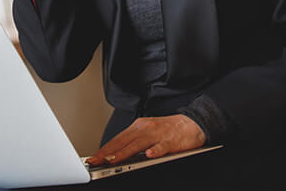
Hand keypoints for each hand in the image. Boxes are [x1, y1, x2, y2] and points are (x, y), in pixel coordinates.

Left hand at [85, 114, 205, 165]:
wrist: (191, 124)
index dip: (105, 149)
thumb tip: (116, 154)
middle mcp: (145, 128)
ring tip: (112, 161)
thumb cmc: (168, 130)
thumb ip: (134, 142)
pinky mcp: (170, 141)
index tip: (93, 158)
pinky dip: (154, 151)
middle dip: (108, 152)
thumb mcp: (148, 133)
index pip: (118, 139)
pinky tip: (148, 155)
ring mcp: (157, 134)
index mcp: (138, 126)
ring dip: (124, 153)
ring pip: (138, 144)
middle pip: (123, 141)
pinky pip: (161, 147)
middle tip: (96, 161)